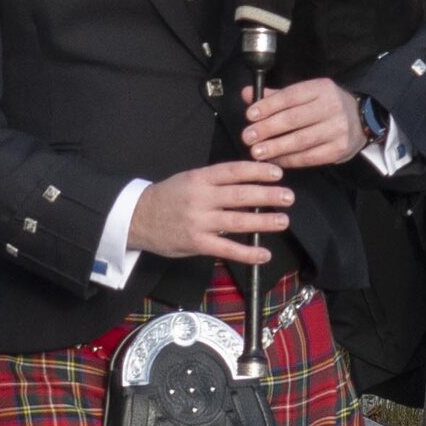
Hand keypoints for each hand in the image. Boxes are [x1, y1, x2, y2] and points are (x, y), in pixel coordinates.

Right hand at [127, 160, 288, 264]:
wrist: (137, 218)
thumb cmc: (167, 198)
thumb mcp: (188, 180)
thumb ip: (214, 181)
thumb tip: (248, 183)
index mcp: (199, 178)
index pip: (234, 171)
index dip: (258, 171)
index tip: (277, 173)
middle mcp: (201, 198)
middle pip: (240, 194)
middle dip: (268, 195)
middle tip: (288, 197)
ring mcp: (199, 221)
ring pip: (237, 220)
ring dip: (264, 221)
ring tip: (283, 220)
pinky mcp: (197, 243)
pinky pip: (226, 249)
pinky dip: (247, 253)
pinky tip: (264, 254)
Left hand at [241, 78, 364, 169]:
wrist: (362, 121)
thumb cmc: (325, 106)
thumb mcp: (306, 94)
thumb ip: (275, 96)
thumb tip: (247, 94)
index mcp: (321, 88)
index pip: (290, 96)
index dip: (268, 106)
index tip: (250, 115)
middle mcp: (331, 107)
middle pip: (294, 119)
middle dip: (267, 129)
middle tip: (248, 137)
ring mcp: (337, 129)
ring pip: (301, 140)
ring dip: (275, 148)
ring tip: (257, 152)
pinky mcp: (338, 149)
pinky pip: (309, 157)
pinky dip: (289, 160)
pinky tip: (274, 160)